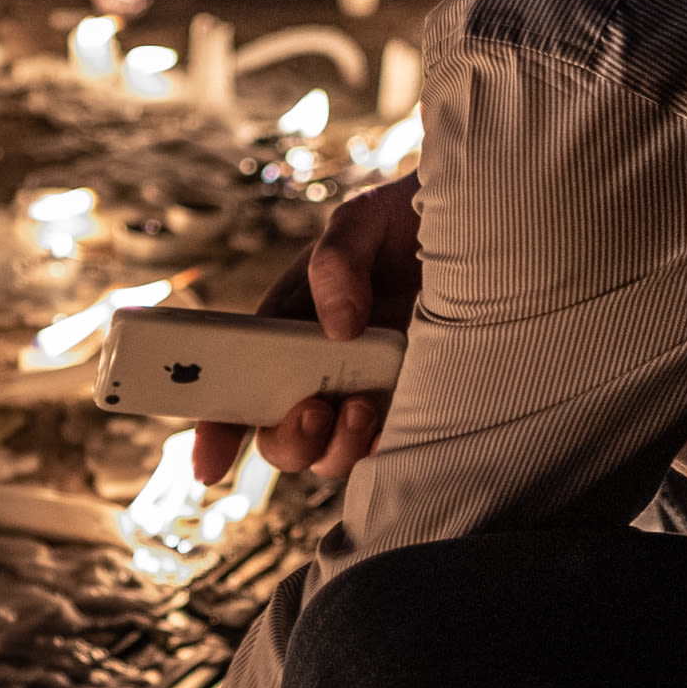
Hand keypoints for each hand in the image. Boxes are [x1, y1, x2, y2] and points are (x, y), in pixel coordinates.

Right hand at [192, 168, 421, 482]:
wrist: (478, 226)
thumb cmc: (402, 224)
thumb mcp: (361, 223)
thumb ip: (337, 262)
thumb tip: (339, 328)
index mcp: (283, 331)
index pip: (238, 388)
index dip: (215, 432)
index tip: (209, 464)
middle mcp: (315, 373)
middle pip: (280, 437)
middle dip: (288, 439)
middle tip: (314, 409)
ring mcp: (361, 395)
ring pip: (327, 456)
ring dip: (334, 447)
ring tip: (362, 407)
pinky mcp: (407, 408)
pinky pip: (380, 453)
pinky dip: (378, 449)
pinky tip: (392, 417)